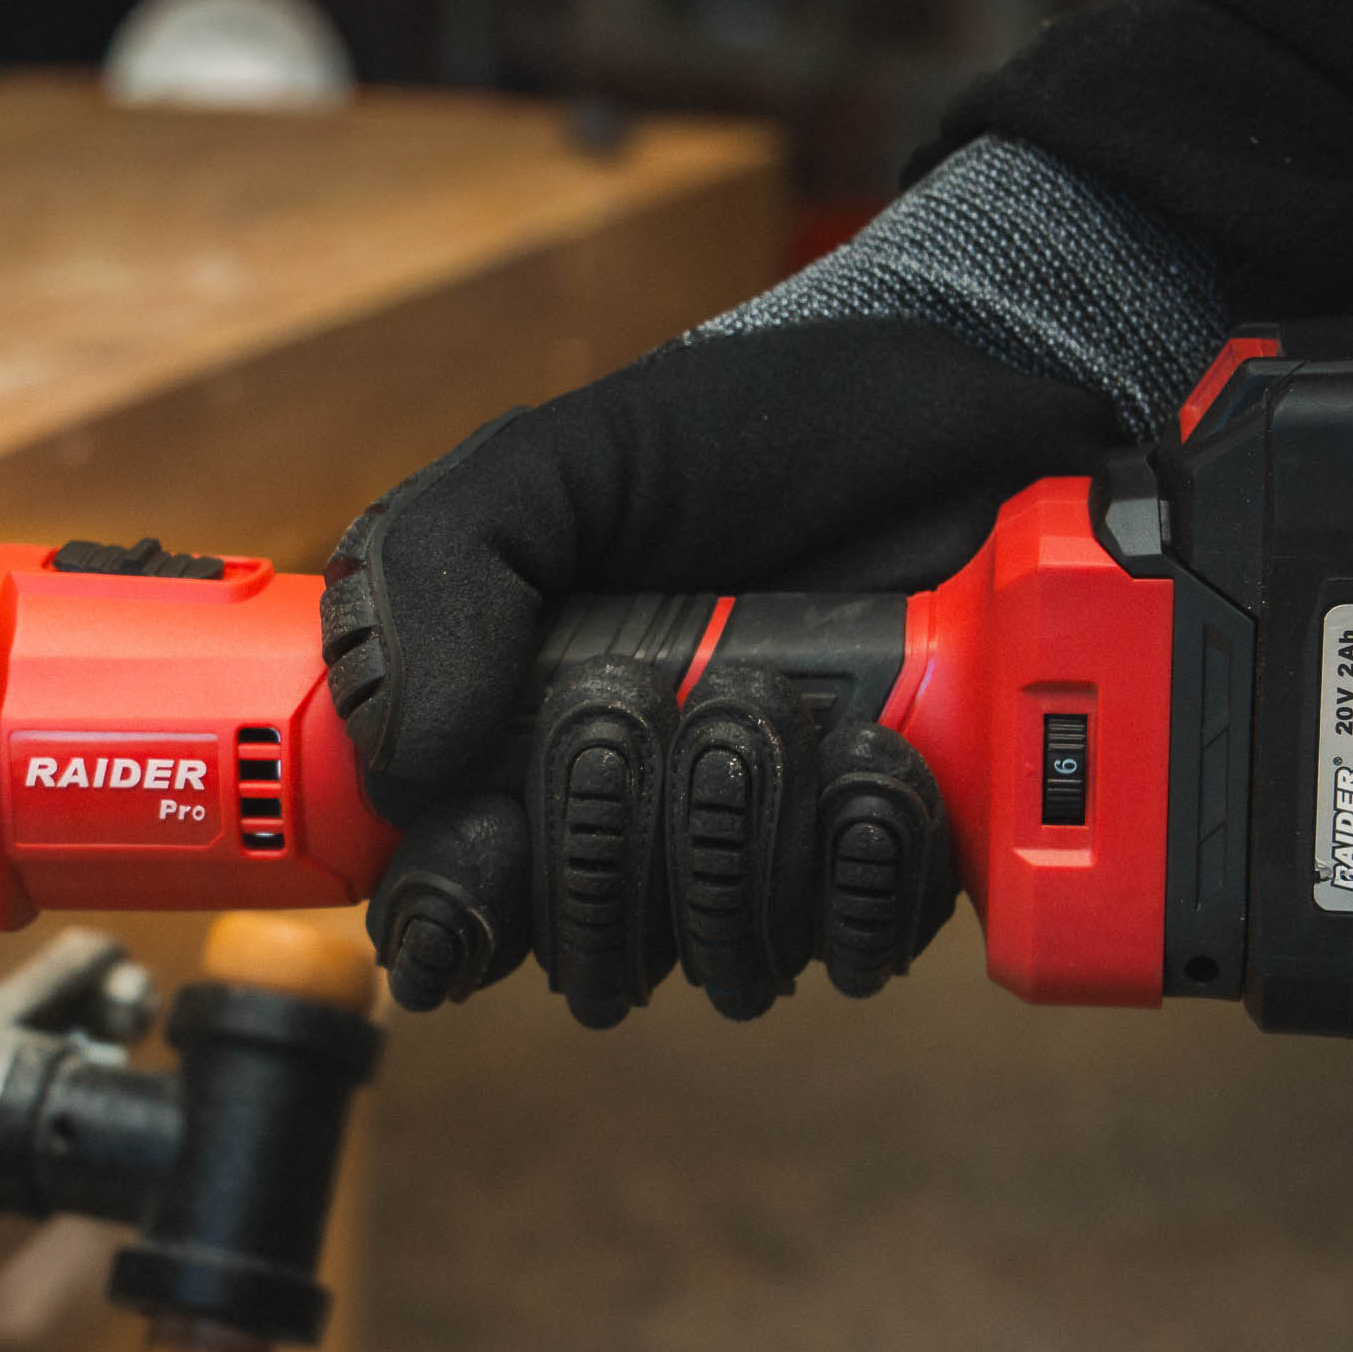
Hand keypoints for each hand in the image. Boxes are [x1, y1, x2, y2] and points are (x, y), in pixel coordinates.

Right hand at [320, 315, 1125, 1026]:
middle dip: (625, 821)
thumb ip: (444, 568)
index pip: (446, 905)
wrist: (952, 396)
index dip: (459, 902)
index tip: (492, 833)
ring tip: (792, 698)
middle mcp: (628, 819)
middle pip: (585, 948)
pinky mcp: (876, 861)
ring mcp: (756, 851)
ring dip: (754, 826)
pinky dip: (867, 858)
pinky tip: (878, 759)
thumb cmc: (743, 430)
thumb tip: (400, 750)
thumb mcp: (560, 461)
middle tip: (659, 693)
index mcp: (511, 741)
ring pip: (720, 954)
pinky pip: (857, 943)